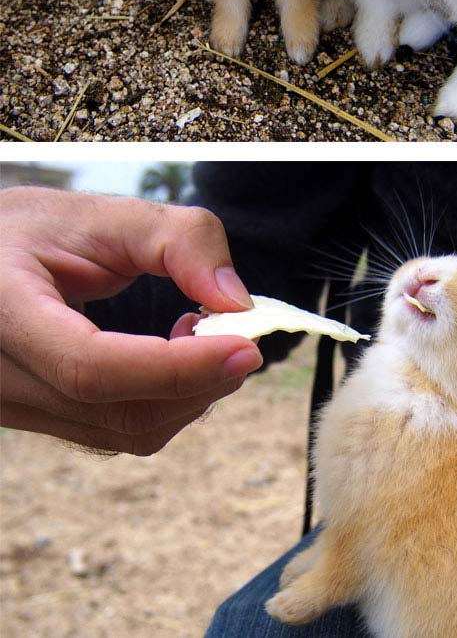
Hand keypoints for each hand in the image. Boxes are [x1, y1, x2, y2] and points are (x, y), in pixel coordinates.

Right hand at [0, 189, 260, 454]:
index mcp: (5, 314)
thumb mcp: (93, 213)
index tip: (243, 345)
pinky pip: (115, 430)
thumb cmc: (26, 232)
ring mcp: (17, 410)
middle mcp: (3, 379)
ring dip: (187, 393)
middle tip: (240, 331)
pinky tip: (177, 353)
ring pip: (124, 432)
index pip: (91, 367)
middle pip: (118, 411)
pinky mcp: (41, 422)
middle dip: (198, 380)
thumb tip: (235, 301)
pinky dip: (164, 401)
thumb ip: (172, 240)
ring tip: (204, 331)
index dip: (175, 367)